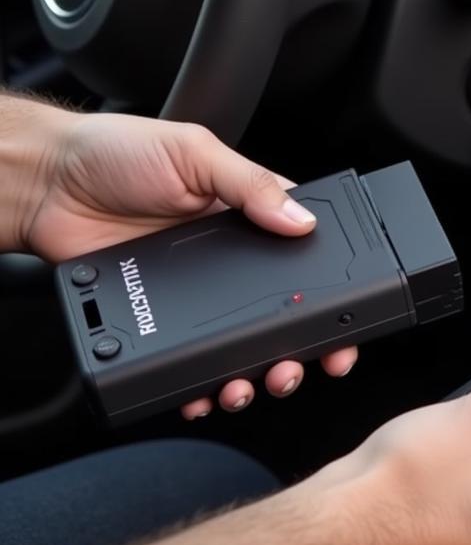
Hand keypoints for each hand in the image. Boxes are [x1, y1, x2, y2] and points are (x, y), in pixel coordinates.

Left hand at [20, 108, 358, 416]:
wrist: (46, 185)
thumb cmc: (117, 152)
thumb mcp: (195, 153)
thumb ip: (250, 185)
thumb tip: (302, 220)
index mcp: (248, 213)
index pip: (306, 253)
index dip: (332, 287)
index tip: (351, 315)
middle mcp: (230, 259)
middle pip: (282, 313)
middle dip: (302, 347)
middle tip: (307, 363)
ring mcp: (196, 294)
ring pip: (240, 346)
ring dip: (256, 372)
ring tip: (258, 382)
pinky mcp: (159, 319)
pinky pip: (188, 362)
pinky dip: (201, 385)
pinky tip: (207, 392)